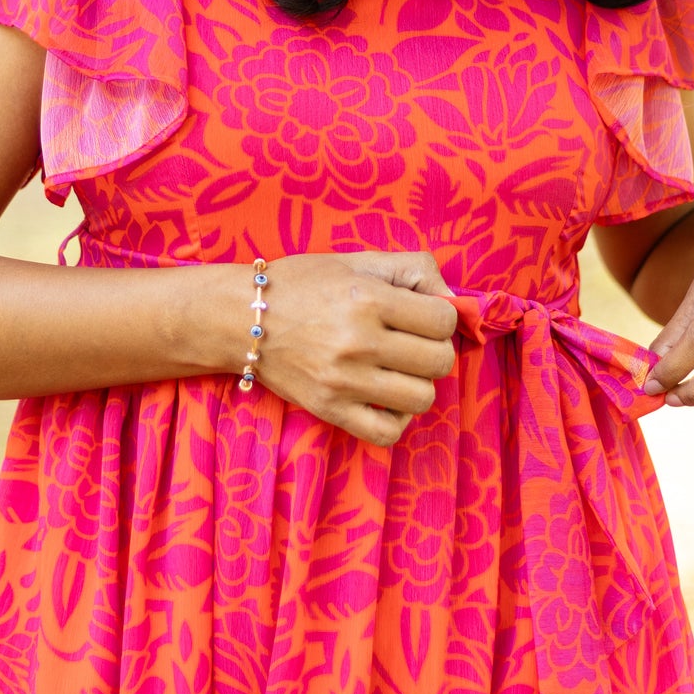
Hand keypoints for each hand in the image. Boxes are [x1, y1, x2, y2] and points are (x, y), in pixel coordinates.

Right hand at [251, 250, 458, 448]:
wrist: (240, 317)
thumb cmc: (301, 283)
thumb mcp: (357, 261)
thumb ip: (412, 268)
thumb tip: (454, 298)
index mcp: (368, 298)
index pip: (443, 320)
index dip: (441, 317)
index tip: (422, 316)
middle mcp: (358, 341)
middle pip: (439, 361)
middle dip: (434, 350)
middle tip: (411, 342)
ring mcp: (344, 381)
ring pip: (422, 398)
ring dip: (418, 384)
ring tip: (398, 370)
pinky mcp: (330, 410)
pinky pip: (388, 433)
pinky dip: (397, 420)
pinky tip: (386, 399)